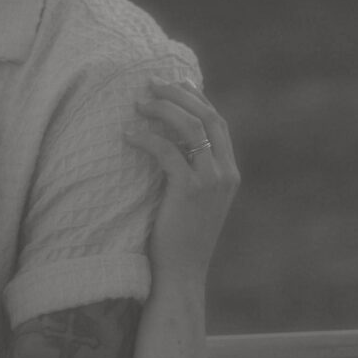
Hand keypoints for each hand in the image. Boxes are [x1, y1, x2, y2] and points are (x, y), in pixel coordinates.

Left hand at [128, 80, 238, 278]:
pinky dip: (146, 138)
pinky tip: (128, 135)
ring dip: (163, 110)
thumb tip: (169, 144)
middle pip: (208, 117)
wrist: (182, 274)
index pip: (218, 123)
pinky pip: (167, 151)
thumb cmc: (179, 239)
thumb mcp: (192, 201)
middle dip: (180, 95)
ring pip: (190, 128)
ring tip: (138, 104)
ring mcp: (211, 181)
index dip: (197, 99)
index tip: (175, 83)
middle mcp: (226, 173)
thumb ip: (190, 173)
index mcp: (229, 173)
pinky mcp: (189, 190)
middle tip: (151, 84)